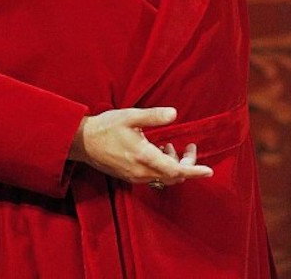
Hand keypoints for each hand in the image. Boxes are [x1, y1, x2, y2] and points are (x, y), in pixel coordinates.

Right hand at [68, 106, 213, 186]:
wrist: (82, 142)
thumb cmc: (106, 127)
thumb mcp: (131, 117)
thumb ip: (154, 116)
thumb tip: (174, 113)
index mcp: (144, 157)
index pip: (175, 170)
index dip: (194, 170)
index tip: (209, 171)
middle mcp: (141, 172)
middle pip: (173, 176)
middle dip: (187, 164)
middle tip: (189, 146)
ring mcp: (135, 177)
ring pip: (164, 178)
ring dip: (173, 164)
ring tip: (170, 145)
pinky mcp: (130, 177)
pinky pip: (154, 177)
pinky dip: (162, 166)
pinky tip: (158, 150)